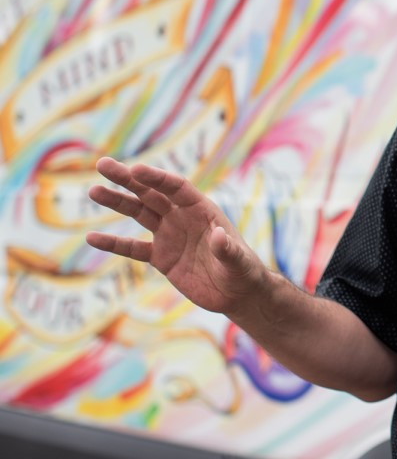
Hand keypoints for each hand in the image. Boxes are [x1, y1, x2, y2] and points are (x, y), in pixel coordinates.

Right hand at [85, 157, 266, 315]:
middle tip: (103, 165)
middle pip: (152, 193)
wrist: (237, 294)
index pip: (176, 188)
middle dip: (128, 179)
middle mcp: (183, 218)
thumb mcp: (237, 262)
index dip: (157, 178)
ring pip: (139, 213)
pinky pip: (133, 248)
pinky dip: (114, 243)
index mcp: (202, 210)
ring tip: (93, 191)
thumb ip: (227, 249)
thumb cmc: (243, 272)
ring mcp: (170, 236)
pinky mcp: (161, 257)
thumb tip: (219, 236)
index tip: (135, 169)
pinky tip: (91, 238)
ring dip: (117, 202)